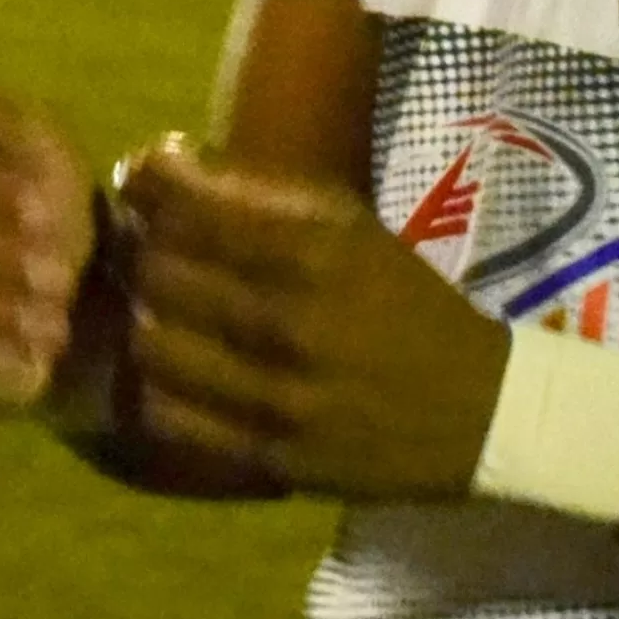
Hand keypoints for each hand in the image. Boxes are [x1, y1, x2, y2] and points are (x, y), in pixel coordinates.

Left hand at [115, 138, 510, 501]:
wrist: (479, 413)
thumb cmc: (411, 307)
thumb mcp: (357, 233)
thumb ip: (269, 199)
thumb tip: (175, 163)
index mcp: (321, 255)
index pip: (196, 209)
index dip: (149, 184)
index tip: (139, 174)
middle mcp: (291, 323)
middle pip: (161, 274)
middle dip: (140, 248)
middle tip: (141, 242)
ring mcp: (276, 397)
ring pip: (154, 346)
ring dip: (145, 317)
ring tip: (155, 307)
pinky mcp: (266, 456)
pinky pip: (170, 415)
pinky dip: (157, 384)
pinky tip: (172, 368)